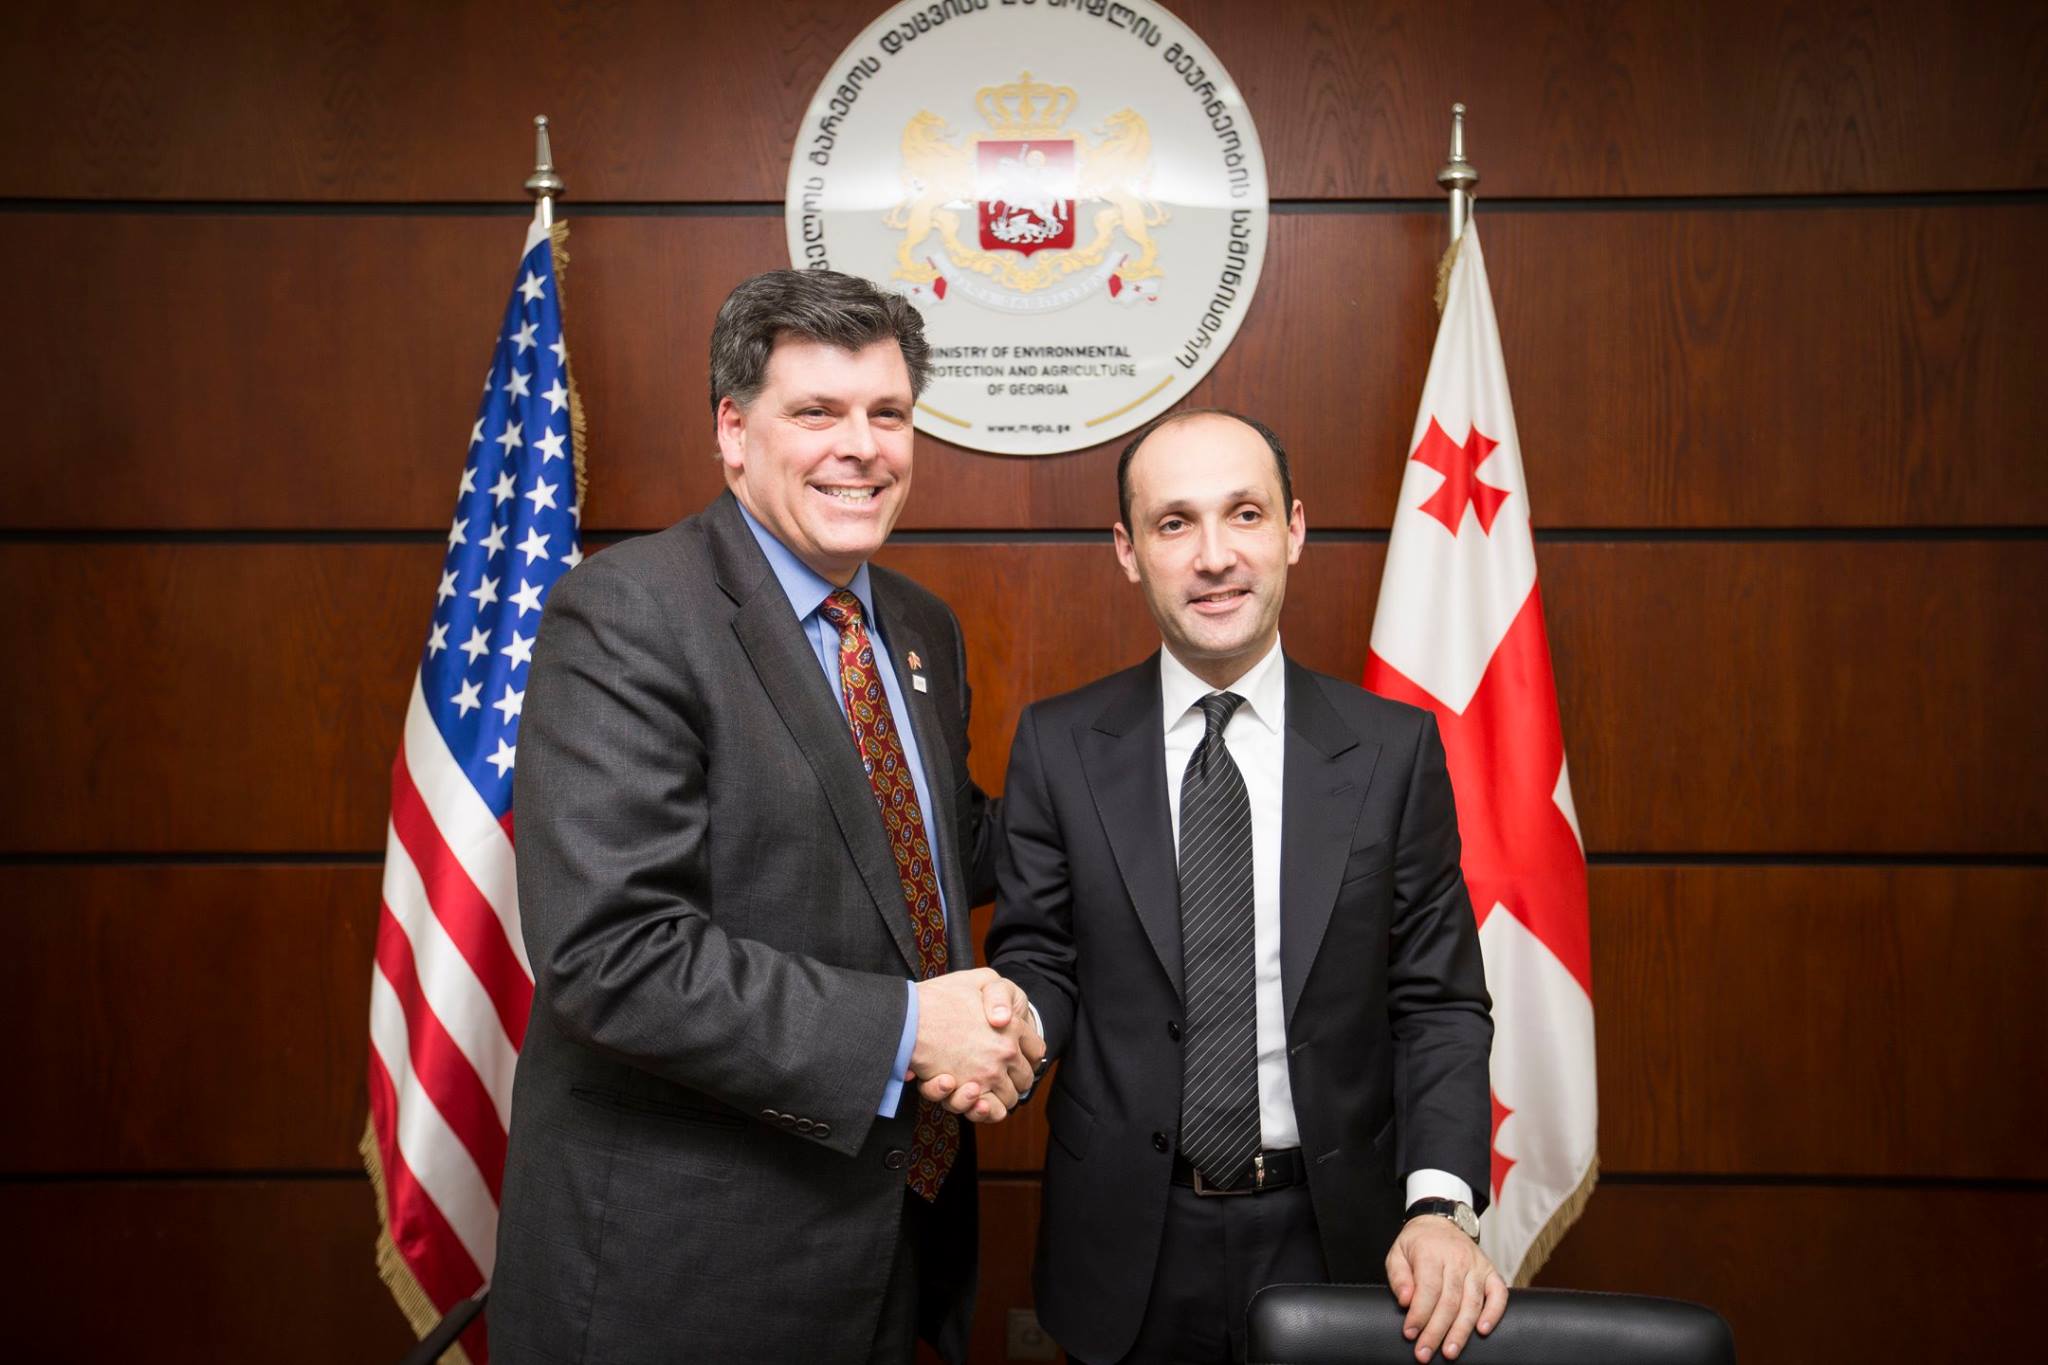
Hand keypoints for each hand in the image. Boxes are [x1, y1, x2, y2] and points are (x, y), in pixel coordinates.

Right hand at [911, 973, 1044, 1121]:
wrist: (906, 1017)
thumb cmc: (940, 996)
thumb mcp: (979, 978)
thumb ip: (1001, 993)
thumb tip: (1006, 1018)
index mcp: (1012, 1027)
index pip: (1035, 1051)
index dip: (1027, 1054)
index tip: (1014, 1054)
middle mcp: (1004, 1053)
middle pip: (1024, 1078)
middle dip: (1014, 1078)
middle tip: (996, 1071)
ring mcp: (987, 1075)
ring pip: (1008, 1098)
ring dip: (997, 1095)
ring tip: (980, 1085)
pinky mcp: (968, 1092)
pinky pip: (988, 1111)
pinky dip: (984, 1109)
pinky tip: (974, 1095)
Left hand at [1385, 1215, 1507, 1361]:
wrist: (1440, 1221)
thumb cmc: (1417, 1243)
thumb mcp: (1397, 1253)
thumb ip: (1399, 1277)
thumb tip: (1406, 1301)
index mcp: (1432, 1253)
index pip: (1428, 1289)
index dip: (1420, 1315)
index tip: (1411, 1334)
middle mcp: (1457, 1259)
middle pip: (1449, 1301)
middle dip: (1436, 1332)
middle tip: (1425, 1353)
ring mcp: (1476, 1266)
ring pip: (1472, 1303)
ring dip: (1461, 1331)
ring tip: (1450, 1351)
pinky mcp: (1490, 1271)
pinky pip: (1498, 1294)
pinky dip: (1493, 1313)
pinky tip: (1483, 1330)